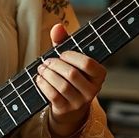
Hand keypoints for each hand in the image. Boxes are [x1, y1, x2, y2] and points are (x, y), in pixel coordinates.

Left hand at [36, 23, 106, 137]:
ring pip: (62, 85)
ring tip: (41, 69)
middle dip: (55, 65)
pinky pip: (53, 96)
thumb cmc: (70, 77)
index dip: (72, 56)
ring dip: (48, 74)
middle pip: (72, 74)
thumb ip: (63, 42)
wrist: (69, 109)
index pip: (89, 64)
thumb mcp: (69, 59)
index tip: (62, 54)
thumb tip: (57, 27)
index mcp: (98, 76)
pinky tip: (39, 79)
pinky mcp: (66, 110)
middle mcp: (92, 91)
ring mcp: (79, 102)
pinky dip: (43, 84)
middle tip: (46, 61)